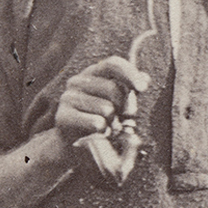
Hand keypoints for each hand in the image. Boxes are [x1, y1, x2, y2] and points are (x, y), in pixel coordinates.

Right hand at [44, 54, 152, 181]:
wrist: (76, 143)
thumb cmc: (102, 117)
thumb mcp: (120, 101)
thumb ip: (131, 88)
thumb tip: (145, 78)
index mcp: (92, 73)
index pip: (112, 64)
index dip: (130, 73)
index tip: (143, 88)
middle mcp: (77, 81)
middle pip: (113, 89)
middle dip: (123, 107)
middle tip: (120, 118)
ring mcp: (67, 98)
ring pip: (107, 109)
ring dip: (114, 122)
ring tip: (108, 126)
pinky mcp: (62, 117)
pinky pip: (97, 123)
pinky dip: (104, 131)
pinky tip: (99, 132)